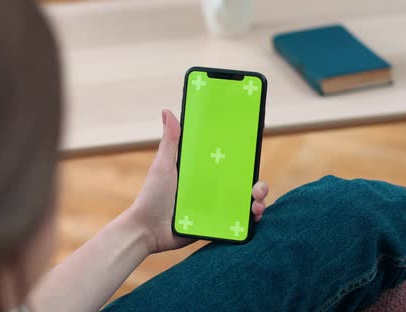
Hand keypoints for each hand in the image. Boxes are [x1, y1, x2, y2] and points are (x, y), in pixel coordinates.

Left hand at [126, 109, 269, 253]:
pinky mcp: (215, 226)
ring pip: (245, 203)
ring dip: (258, 201)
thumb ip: (170, 141)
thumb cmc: (152, 197)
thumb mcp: (163, 166)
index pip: (229, 162)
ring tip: (256, 204)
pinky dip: (249, 220)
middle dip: (258, 184)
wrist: (147, 231)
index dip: (245, 158)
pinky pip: (237, 223)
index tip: (255, 152)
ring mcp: (215, 208)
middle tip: (257, 187)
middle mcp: (212, 189)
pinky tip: (253, 217)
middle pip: (243, 183)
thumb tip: (167, 111)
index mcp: (203, 173)